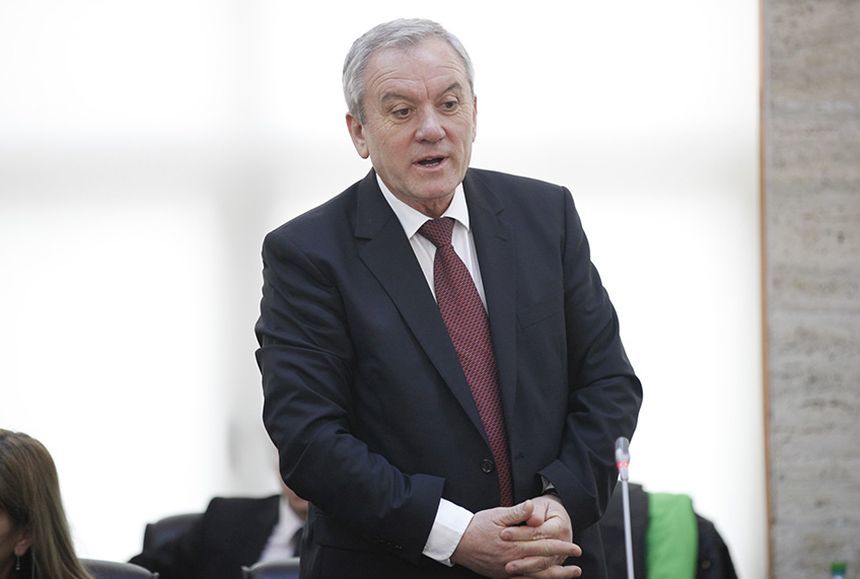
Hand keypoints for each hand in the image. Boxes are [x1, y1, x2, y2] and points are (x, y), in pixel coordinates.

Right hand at [451, 500, 579, 577]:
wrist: (458, 542)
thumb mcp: (496, 515)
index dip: (560, 545)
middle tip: (578, 558)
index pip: (542, 544)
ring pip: (537, 575)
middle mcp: (513, 559)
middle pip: (543, 560)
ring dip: (556, 575)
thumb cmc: (477, 526)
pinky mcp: (504, 575)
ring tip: (570, 573)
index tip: (574, 546)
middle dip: (562, 559)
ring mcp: (508, 570)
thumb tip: (532, 505)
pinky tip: (547, 578)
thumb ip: (516, 512)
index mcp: (514, 543)